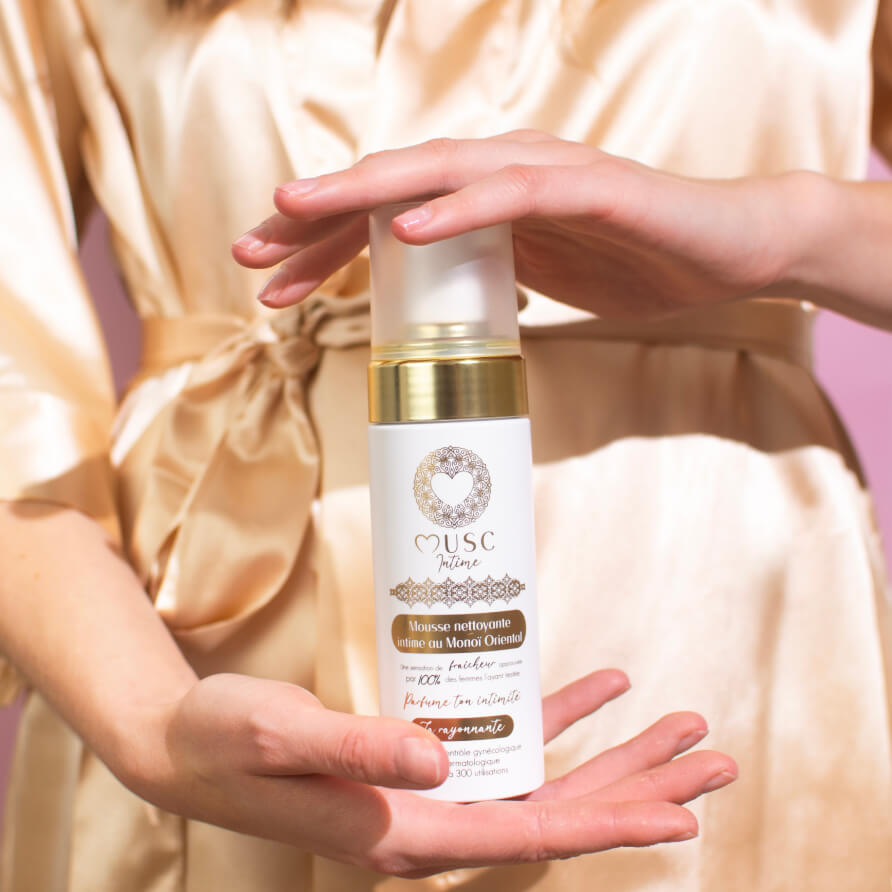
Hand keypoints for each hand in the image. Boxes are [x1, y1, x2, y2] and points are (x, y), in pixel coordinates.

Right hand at [135, 669, 735, 877]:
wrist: (192, 742)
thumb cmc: (229, 739)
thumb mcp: (284, 734)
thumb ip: (359, 745)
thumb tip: (440, 757)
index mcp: (402, 833)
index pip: (527, 836)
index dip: (606, 824)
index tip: (680, 817)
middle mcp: (429, 821)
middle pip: (557, 810)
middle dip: (636, 786)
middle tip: (711, 759)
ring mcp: (430, 792)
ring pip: (545, 780)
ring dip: (611, 754)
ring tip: (678, 727)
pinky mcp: (420, 760)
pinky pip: (505, 742)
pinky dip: (554, 715)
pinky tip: (594, 691)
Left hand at [232, 130, 814, 318]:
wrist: (728, 252)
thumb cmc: (633, 262)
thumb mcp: (539, 276)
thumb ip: (485, 274)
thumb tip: (434, 296)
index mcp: (485, 201)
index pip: (388, 215)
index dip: (323, 244)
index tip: (268, 279)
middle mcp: (504, 174)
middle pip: (393, 188)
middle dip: (316, 218)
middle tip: (248, 249)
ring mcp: (547, 175)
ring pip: (439, 175)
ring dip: (364, 194)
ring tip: (296, 211)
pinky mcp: (592, 190)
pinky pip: (515, 196)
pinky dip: (461, 210)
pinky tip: (409, 227)